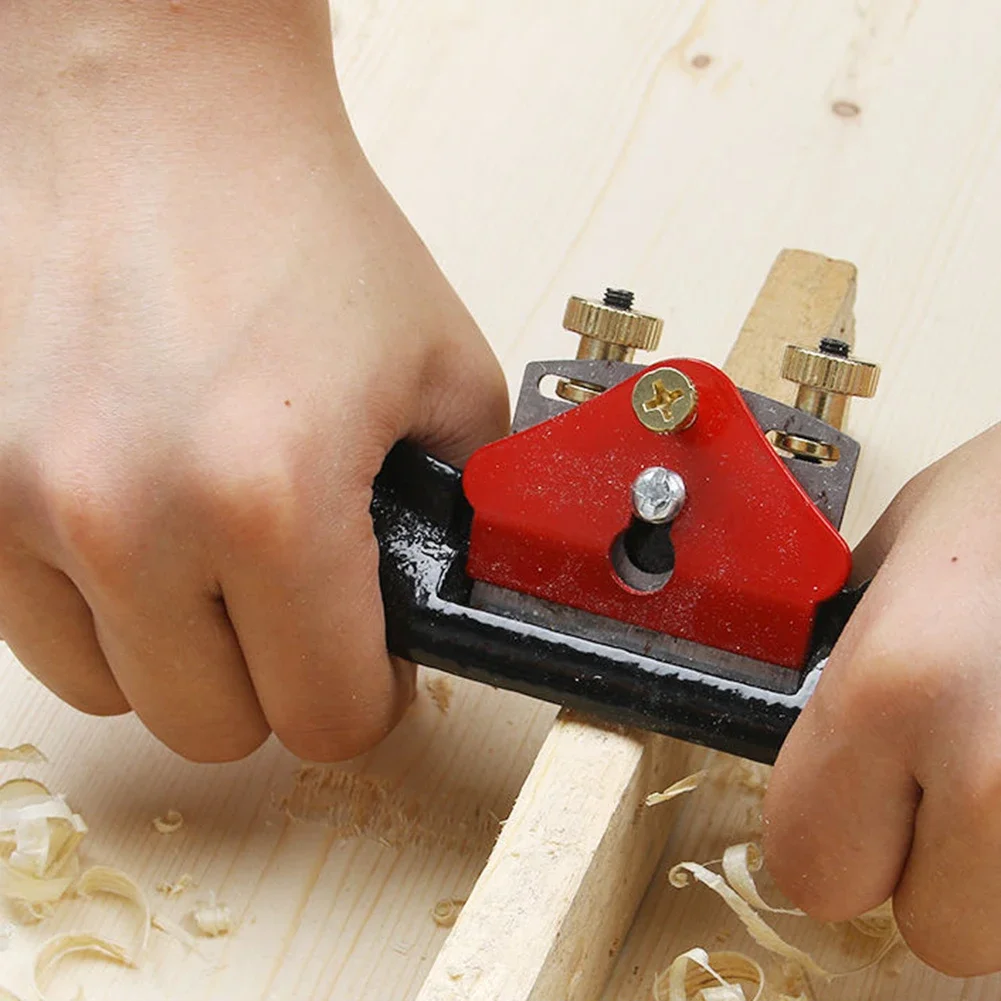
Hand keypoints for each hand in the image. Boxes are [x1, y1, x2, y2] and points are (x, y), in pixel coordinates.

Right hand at [0, 1, 506, 762]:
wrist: (155, 114)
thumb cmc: (298, 224)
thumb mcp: (442, 371)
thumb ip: (463, 511)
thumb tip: (446, 602)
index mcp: (270, 496)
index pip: (323, 716)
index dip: (360, 700)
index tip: (363, 666)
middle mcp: (125, 513)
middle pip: (211, 727)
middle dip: (271, 679)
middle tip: (295, 606)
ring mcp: (16, 500)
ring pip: (112, 690)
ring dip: (177, 650)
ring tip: (213, 556)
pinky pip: (33, 624)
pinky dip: (97, 604)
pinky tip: (140, 526)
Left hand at [763, 423, 1000, 975]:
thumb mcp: (895, 556)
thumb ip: (838, 661)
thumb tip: (808, 724)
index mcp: (893, 689)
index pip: (814, 866)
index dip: (829, 837)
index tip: (849, 799)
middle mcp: (992, 769)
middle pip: (933, 927)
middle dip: (926, 864)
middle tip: (942, 772)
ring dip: (994, 863)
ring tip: (998, 751)